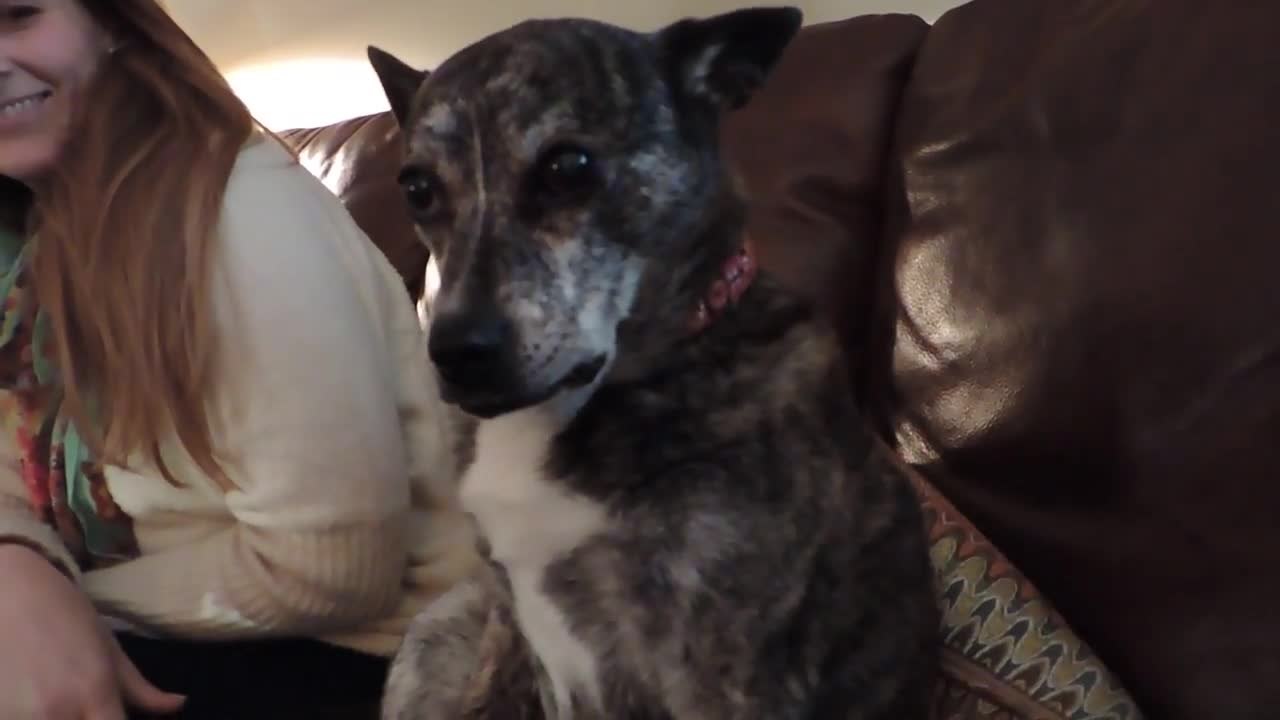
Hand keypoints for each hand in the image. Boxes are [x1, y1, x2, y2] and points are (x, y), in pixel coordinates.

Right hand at [0, 544, 186, 718]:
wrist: (7, 592)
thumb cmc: (64, 614)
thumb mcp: (108, 648)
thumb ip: (141, 689)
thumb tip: (179, 706)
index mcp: (93, 694)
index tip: (118, 716)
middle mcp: (56, 713)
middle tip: (94, 707)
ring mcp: (18, 719)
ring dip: (65, 719)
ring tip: (60, 699)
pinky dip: (34, 716)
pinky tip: (36, 704)